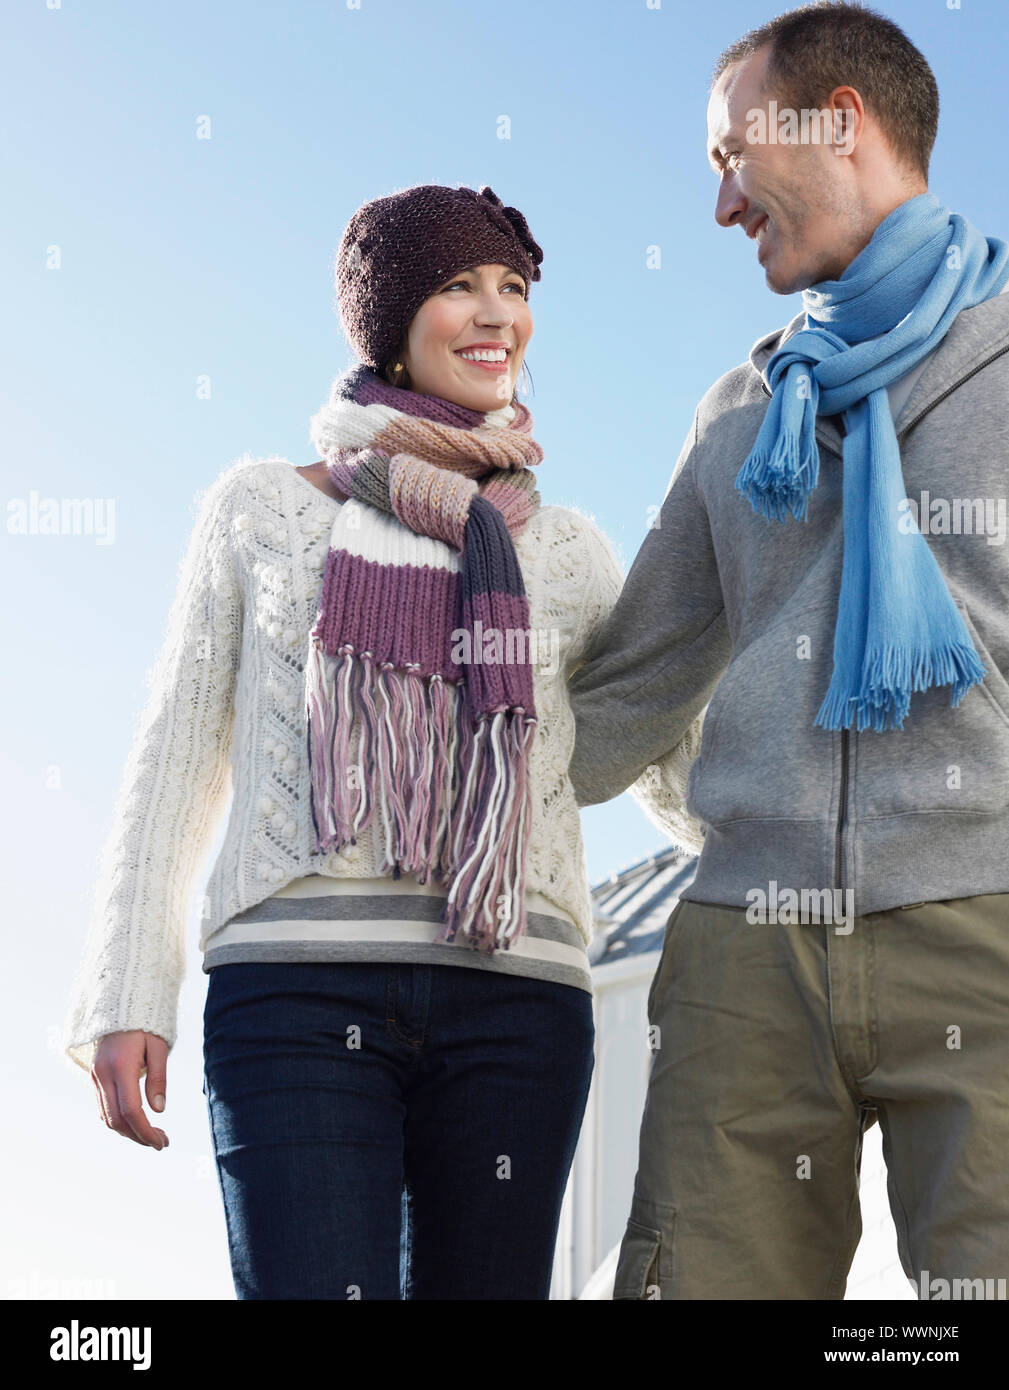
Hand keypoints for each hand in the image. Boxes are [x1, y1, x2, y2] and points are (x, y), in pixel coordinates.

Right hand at [91, 1031, 169, 1149]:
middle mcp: (103, 1074)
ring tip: (151, 1136)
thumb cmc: (146, 1024)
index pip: (131, 1110)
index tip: (162, 1142)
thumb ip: (158, 1078)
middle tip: (161, 1143)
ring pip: (106, 1117)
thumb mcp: (159, 1047)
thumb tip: (159, 1110)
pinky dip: (117, 1120)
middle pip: (116, 1119)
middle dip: (138, 1136)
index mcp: (121, 1066)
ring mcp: (95, 1076)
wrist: (121, 1004)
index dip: (146, 1131)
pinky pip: (103, 1106)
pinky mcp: (94, 1076)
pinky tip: (135, 1123)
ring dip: (128, 1132)